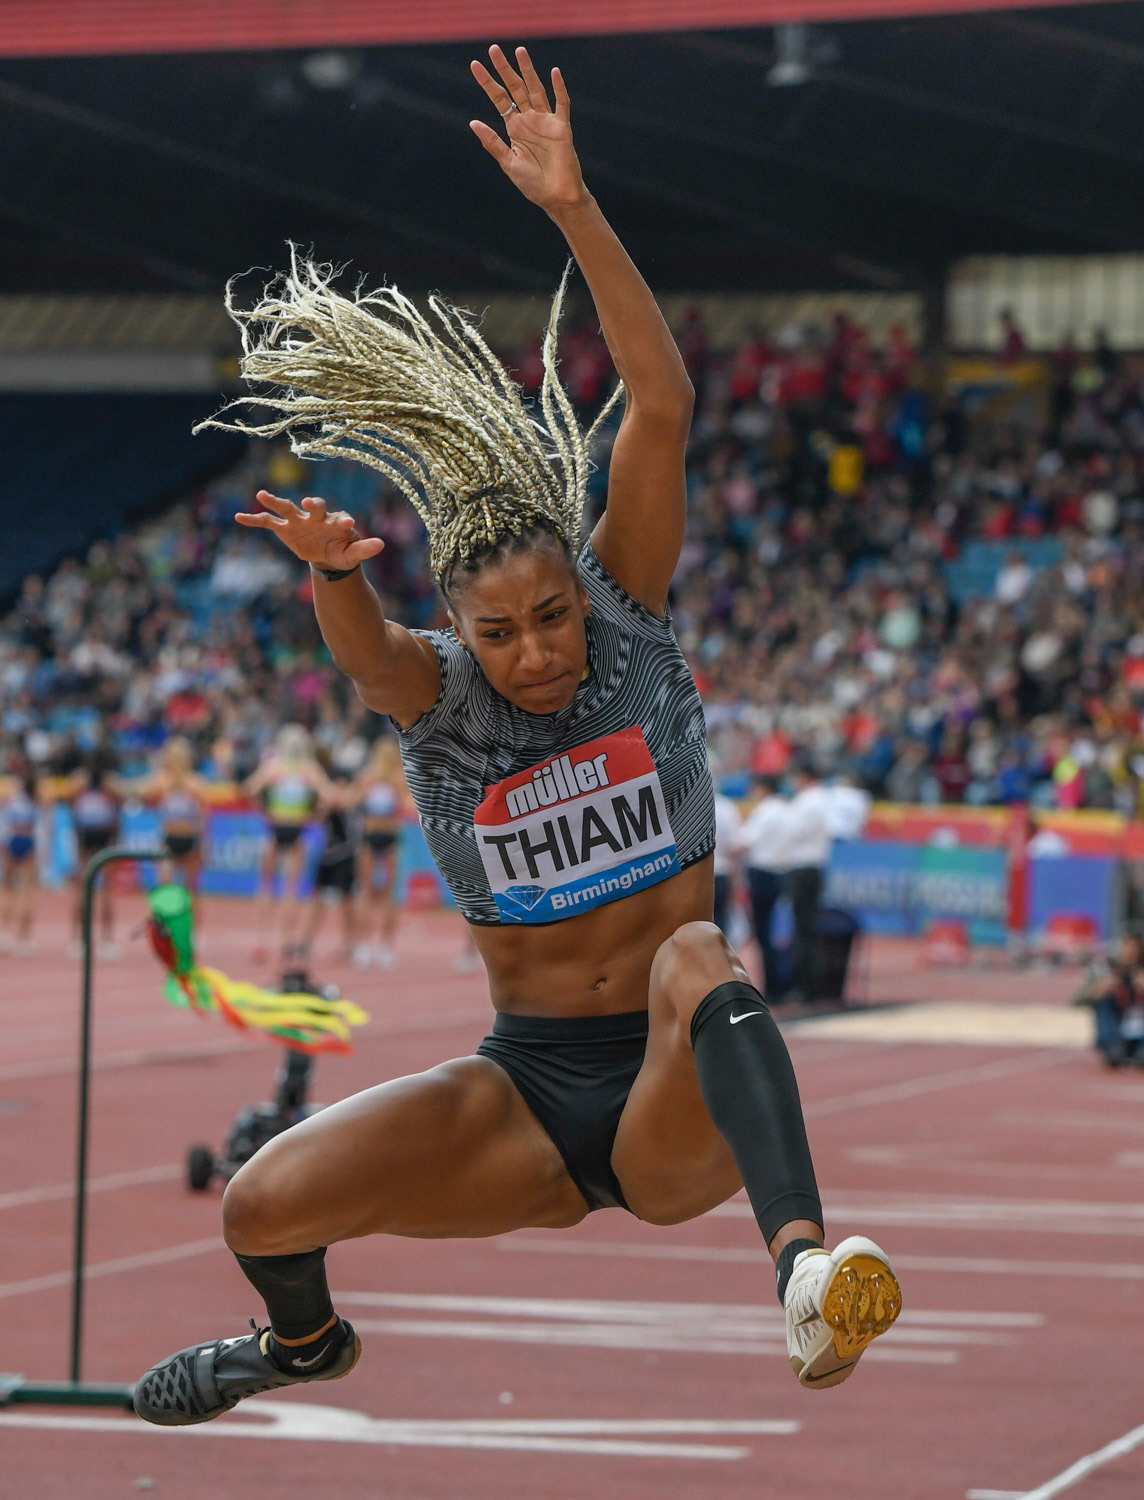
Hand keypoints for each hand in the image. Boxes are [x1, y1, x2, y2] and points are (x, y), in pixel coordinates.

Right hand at [235, 491, 384, 570]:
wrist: (325, 554)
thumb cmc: (341, 550)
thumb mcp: (353, 553)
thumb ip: (365, 548)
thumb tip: (382, 544)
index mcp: (335, 521)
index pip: (339, 517)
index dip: (342, 518)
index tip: (348, 521)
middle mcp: (316, 516)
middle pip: (313, 506)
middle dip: (311, 504)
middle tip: (309, 503)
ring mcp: (298, 520)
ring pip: (286, 507)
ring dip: (274, 501)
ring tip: (261, 494)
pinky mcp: (284, 528)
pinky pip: (267, 522)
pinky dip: (254, 519)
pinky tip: (239, 517)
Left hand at [469, 44, 586, 213]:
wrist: (555, 197)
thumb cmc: (532, 184)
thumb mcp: (508, 163)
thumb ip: (492, 142)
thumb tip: (472, 122)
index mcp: (515, 127)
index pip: (499, 99)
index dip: (487, 82)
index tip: (474, 65)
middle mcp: (529, 120)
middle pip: (515, 88)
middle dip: (504, 69)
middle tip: (493, 49)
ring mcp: (546, 121)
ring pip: (536, 90)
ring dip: (528, 71)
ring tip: (519, 51)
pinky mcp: (562, 127)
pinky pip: (561, 104)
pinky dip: (559, 89)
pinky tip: (554, 73)